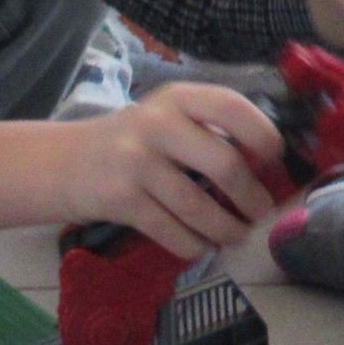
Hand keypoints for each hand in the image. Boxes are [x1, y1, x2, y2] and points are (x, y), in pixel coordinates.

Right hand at [57, 80, 284, 259]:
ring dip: (226, 229)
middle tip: (261, 212)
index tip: (276, 158)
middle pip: (224, 164)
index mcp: (178, 98)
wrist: (67, 162)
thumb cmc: (135, 141)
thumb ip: (209, 131)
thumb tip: (268, 166)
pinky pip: (171, 232)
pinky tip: (202, 246)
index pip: (230, 106)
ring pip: (198, 207)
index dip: (262, 133)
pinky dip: (194, 245)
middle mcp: (158, 124)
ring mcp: (136, 162)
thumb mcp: (169, 118)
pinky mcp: (120, 200)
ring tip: (237, 235)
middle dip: (252, 196)